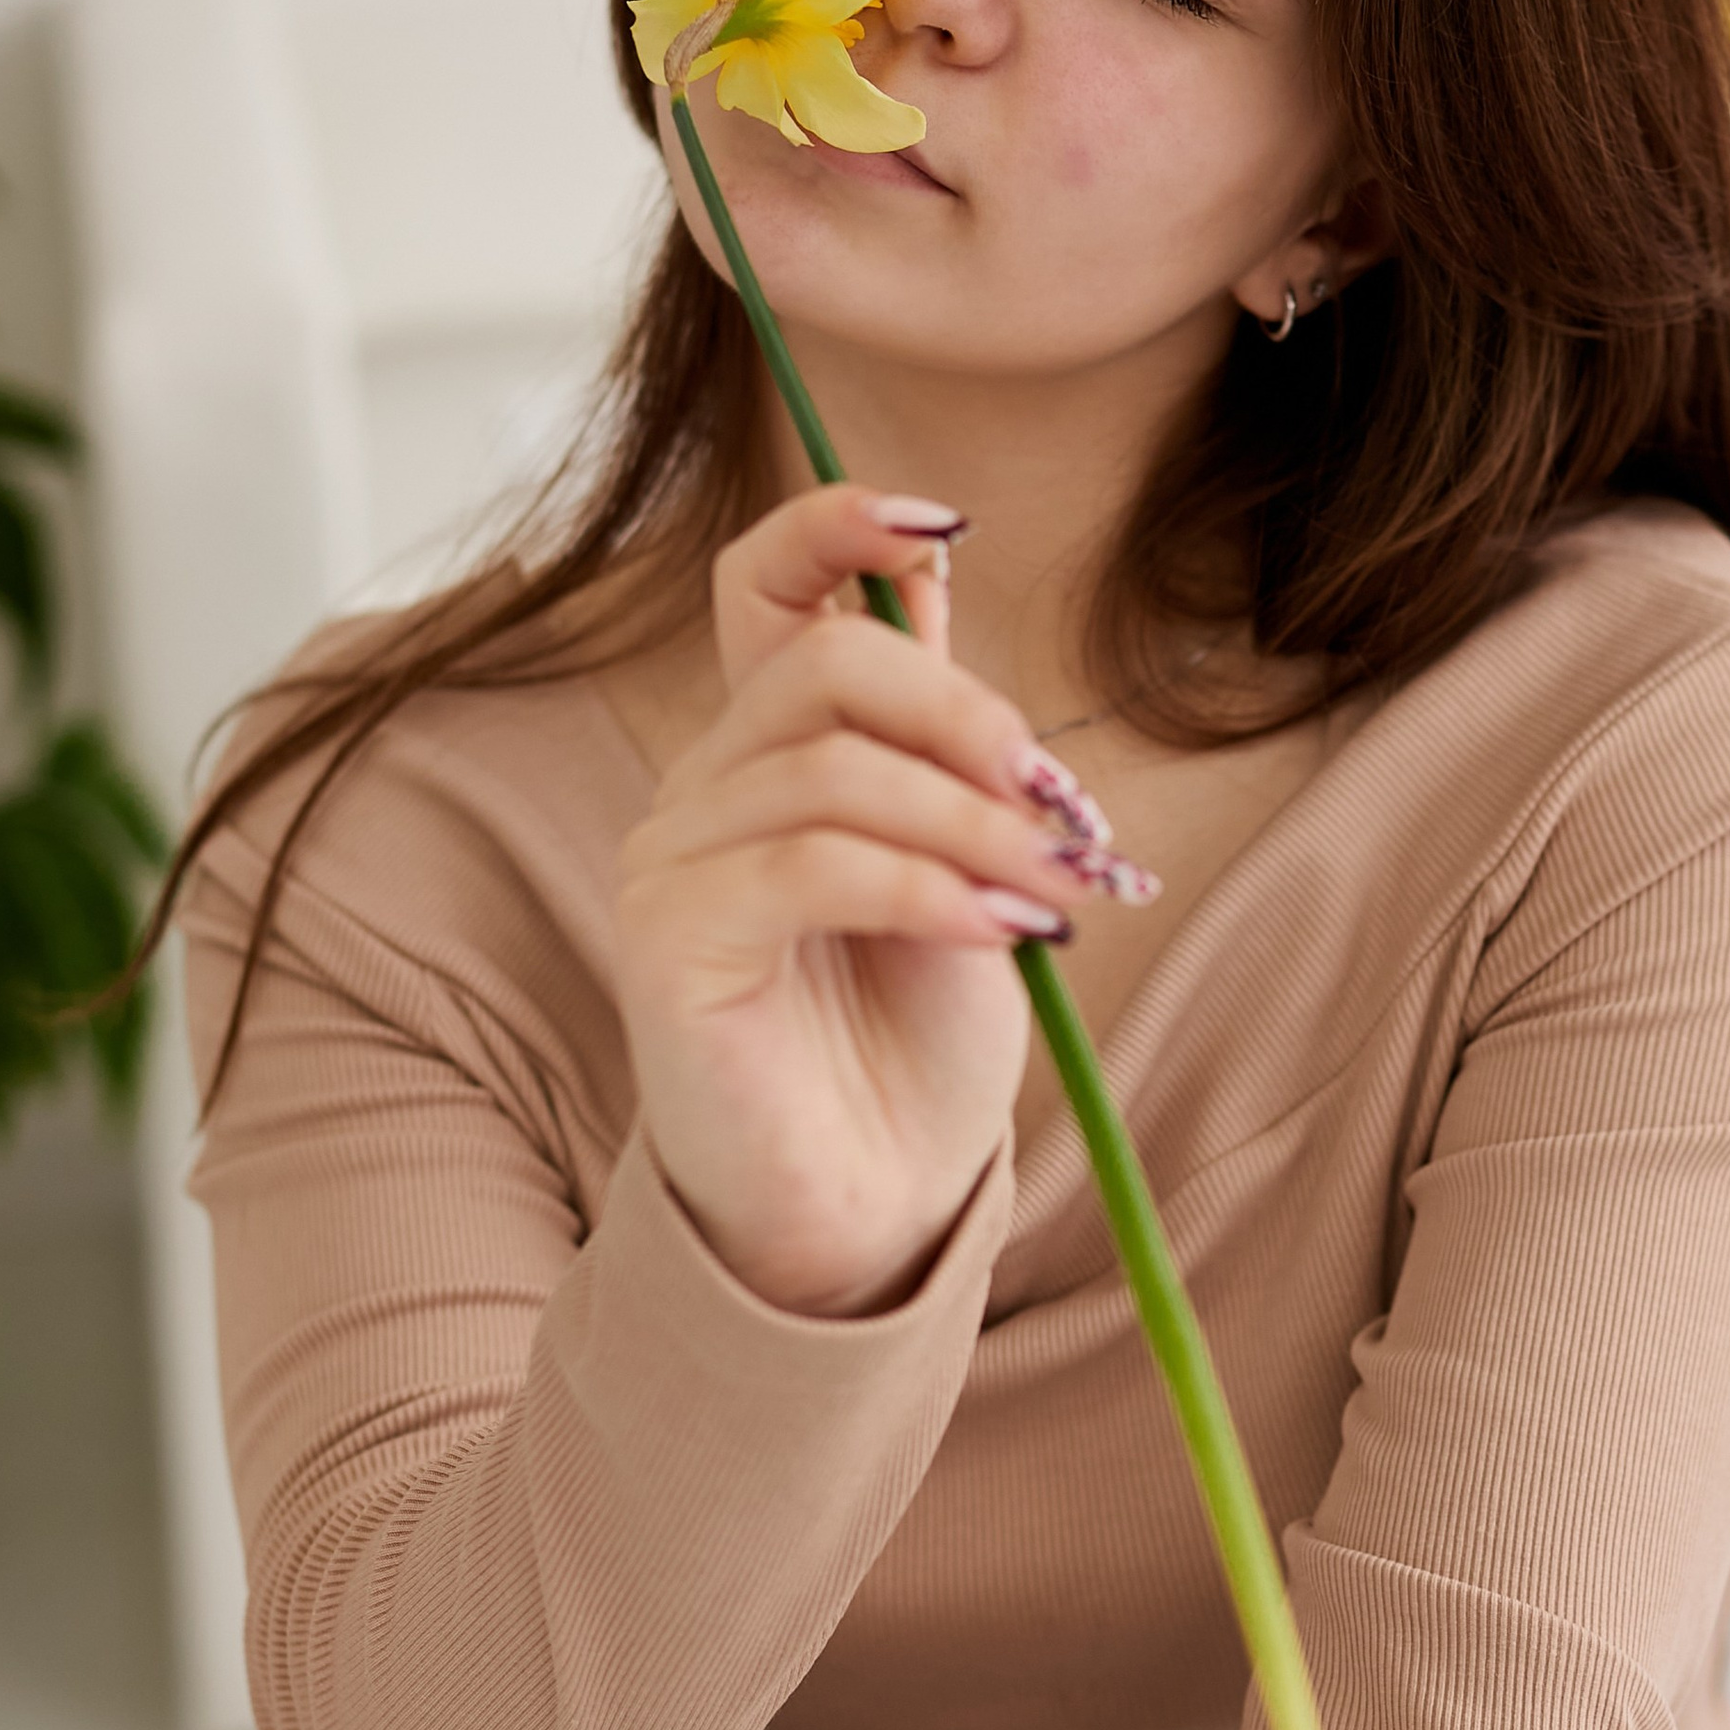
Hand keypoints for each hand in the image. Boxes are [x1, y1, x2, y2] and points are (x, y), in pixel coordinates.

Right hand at [613, 487, 1109, 1315]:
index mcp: (773, 753)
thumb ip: (940, 737)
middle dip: (968, 716)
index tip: (942, 517)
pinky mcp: (667, 941)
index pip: (762, 588)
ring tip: (1060, 893)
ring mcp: (672, 860)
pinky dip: (928, 886)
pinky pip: (808, 865)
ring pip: (830, 768)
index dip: (834, 526)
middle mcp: (705, 789)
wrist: (872, 1211)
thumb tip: (934, 566)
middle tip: (1062, 799)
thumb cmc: (917, 1048)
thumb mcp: (963, 861)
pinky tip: (1005, 930)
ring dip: (975, 822)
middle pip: (825, 665)